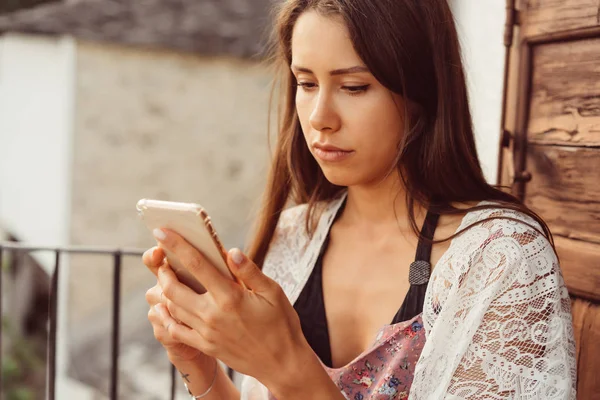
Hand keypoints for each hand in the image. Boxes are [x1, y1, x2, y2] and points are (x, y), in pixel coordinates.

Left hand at [152, 229, 311, 390]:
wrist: (282, 364)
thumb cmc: (281, 324)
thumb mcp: (273, 292)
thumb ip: (249, 271)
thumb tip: (230, 251)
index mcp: (231, 297)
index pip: (196, 265)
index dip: (176, 246)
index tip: (161, 231)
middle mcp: (213, 314)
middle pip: (174, 287)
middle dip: (163, 270)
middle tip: (164, 260)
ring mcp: (207, 333)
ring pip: (172, 307)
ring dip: (164, 290)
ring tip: (167, 279)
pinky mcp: (205, 346)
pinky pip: (175, 330)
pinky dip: (167, 316)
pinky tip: (169, 307)